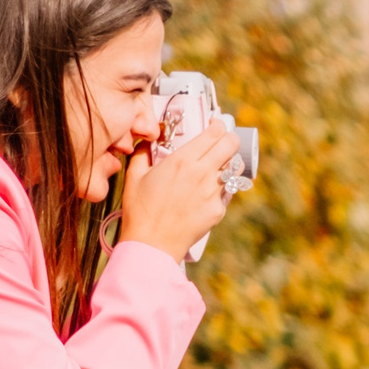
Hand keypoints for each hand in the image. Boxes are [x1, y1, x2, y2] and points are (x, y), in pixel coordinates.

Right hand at [118, 123, 237, 260]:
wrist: (152, 244)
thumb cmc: (141, 210)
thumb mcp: (135, 176)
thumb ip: (143, 153)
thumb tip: (147, 140)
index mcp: (182, 161)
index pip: (214, 133)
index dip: (218, 125)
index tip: (215, 124)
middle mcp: (202, 174)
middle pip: (232, 145)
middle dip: (230, 139)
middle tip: (222, 141)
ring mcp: (213, 193)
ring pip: (233, 169)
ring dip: (227, 164)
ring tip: (215, 166)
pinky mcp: (218, 210)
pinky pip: (227, 192)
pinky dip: (220, 188)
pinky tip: (206, 192)